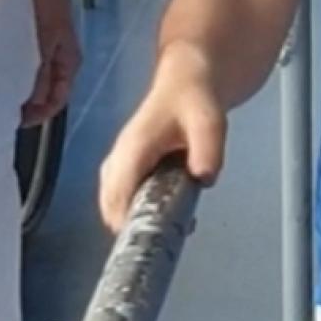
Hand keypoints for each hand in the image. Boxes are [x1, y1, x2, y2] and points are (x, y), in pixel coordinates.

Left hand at [22, 0, 81, 127]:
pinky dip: (14, 71)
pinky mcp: (34, 36)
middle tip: (2, 111)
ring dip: (19, 88)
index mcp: (69, 63)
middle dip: (27, 104)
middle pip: (45, 93)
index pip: (57, 101)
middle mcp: (59, 59)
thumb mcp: (43, 40)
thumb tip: (35, 103)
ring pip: (35, 79)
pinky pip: (26, 63)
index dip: (38, 116)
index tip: (15, 122)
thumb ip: (41, 73)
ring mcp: (47, 47)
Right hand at [98, 43, 227, 232]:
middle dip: (135, 228)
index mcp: (133, 148)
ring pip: (115, 207)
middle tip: (167, 238)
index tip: (150, 241)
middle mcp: (118, 160)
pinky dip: (141, 213)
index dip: (128, 223)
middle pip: (111, 208)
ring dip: (139, 222)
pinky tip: (169, 216)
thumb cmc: (193, 98)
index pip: (116, 195)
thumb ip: (208, 148)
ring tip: (171, 230)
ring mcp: (119, 167)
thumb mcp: (209, 120)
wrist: (188, 79)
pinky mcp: (126, 172)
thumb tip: (203, 177)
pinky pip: (125, 201)